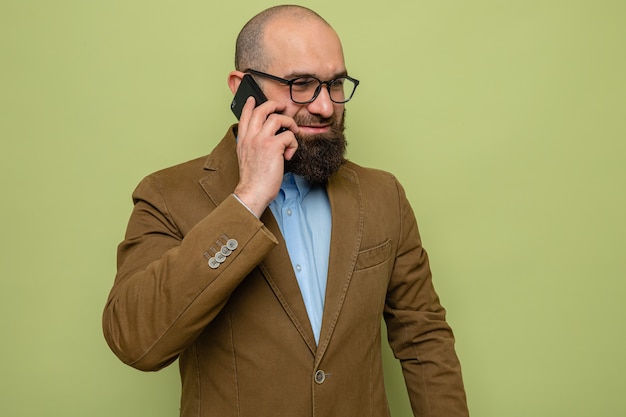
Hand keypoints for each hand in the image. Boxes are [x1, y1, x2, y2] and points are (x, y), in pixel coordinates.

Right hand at [234, 97, 298, 216]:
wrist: (252, 192)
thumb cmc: (253, 180)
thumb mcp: (247, 158)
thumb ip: (252, 145)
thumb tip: (268, 137)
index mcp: (243, 140)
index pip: (245, 116)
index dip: (249, 105)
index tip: (252, 99)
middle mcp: (250, 137)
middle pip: (262, 110)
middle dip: (274, 105)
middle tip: (283, 108)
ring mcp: (261, 140)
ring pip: (278, 118)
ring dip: (289, 124)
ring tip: (292, 135)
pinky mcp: (273, 146)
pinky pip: (289, 135)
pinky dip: (293, 144)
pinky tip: (289, 155)